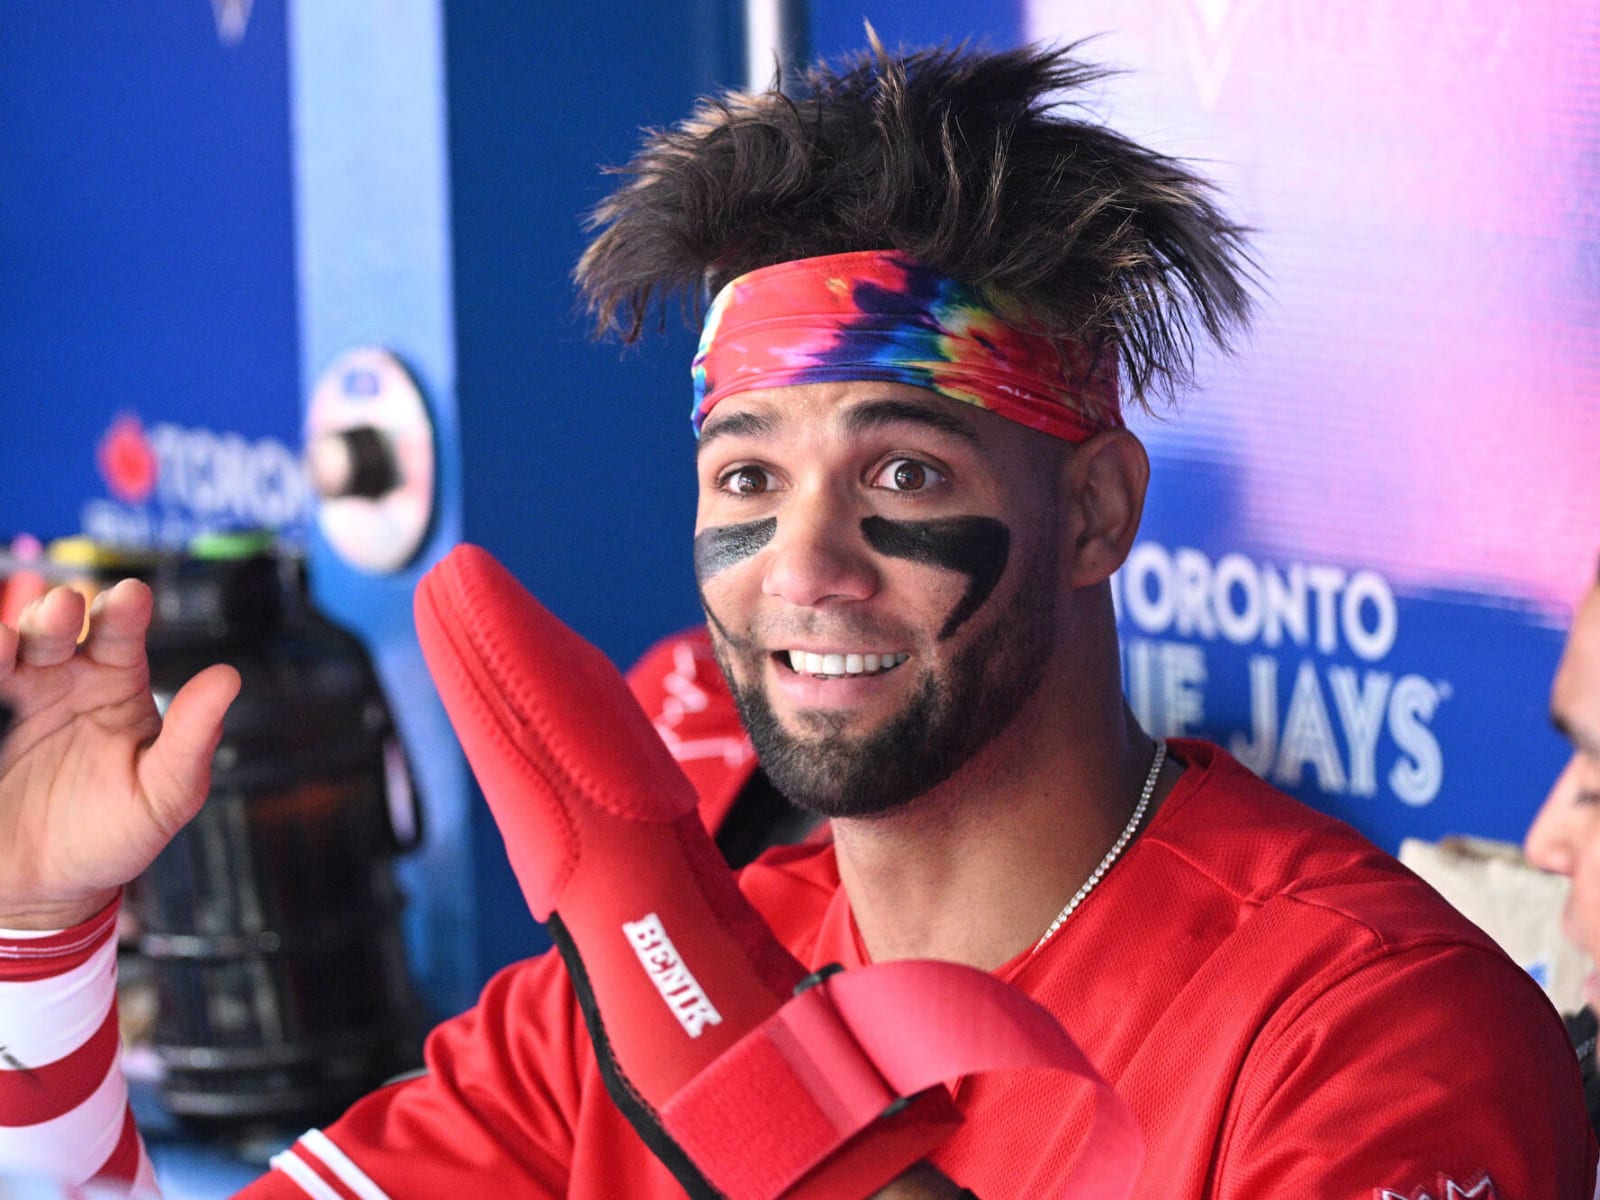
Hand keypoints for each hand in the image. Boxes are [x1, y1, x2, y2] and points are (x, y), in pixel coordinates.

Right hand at [0, 580, 239, 929]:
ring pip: (4, 649)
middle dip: (58, 612)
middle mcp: (61, 676)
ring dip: (5, 636)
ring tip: (9, 640)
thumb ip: (194, 736)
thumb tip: (230, 677)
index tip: (131, 598)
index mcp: (115, 682)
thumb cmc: (117, 833)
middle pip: (56, 628)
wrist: (48, 887)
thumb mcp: (166, 791)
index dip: (126, 610)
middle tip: (65, 609)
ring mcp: (11, 697)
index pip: (121, 634)